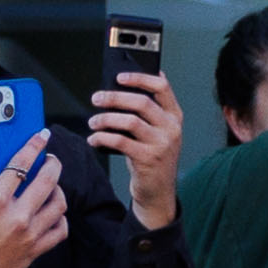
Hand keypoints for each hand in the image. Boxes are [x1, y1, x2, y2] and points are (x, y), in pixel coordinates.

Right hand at [0, 134, 67, 267]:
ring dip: (58, 189)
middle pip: (49, 180)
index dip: (34, 146)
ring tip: (50, 185)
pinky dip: (60, 218)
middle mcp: (16, 216)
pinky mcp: (37, 250)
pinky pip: (61, 230)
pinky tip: (51, 213)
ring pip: (59, 204)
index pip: (21, 164)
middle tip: (49, 159)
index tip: (41, 136)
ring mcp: (30, 234)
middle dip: (53, 164)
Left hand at [83, 70, 182, 231]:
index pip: (162, 88)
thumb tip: (117, 89)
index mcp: (174, 116)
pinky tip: (94, 139)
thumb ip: (145, 112)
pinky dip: (102, 138)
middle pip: (142, 102)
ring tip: (93, 122)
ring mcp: (162, 144)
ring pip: (130, 121)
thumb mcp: (155, 132)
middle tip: (96, 98)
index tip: (119, 76)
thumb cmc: (151, 156)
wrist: (158, 191)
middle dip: (114, 98)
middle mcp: (172, 128)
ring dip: (106, 119)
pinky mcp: (149, 159)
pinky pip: (120, 142)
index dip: (140, 78)